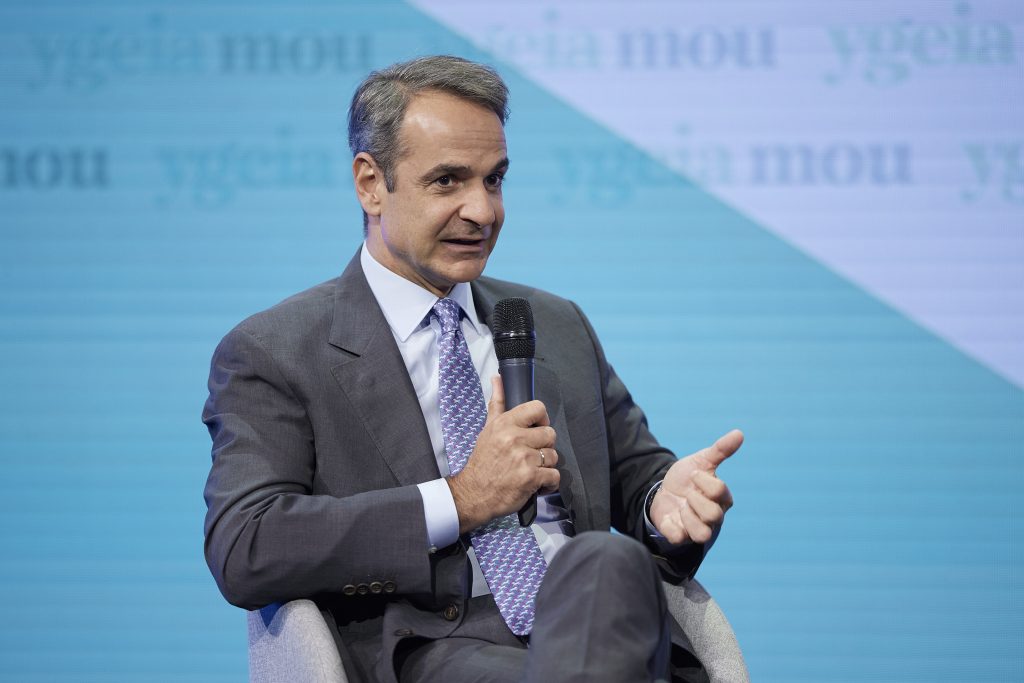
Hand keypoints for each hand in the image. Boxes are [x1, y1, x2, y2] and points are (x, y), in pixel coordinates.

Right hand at [447, 376, 559, 532]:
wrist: (473, 493)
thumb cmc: (482, 461)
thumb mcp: (487, 429)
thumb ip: (496, 403)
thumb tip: (498, 378)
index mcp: (505, 423)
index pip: (538, 408)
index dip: (542, 420)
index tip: (536, 430)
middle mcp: (515, 438)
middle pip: (550, 434)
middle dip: (544, 446)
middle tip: (531, 455)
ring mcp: (524, 459)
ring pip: (554, 456)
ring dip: (546, 465)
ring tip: (532, 470)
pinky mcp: (531, 478)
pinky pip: (554, 475)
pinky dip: (549, 482)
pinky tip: (537, 484)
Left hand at [649, 429, 741, 544]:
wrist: (664, 491)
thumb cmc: (688, 478)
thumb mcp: (701, 461)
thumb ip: (720, 450)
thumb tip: (739, 433)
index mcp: (722, 498)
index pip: (720, 491)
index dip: (702, 479)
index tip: (693, 474)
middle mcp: (713, 516)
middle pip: (714, 515)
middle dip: (695, 499)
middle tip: (687, 493)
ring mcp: (697, 528)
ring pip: (702, 534)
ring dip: (688, 516)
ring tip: (681, 506)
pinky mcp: (680, 536)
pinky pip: (680, 538)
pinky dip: (673, 526)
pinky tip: (671, 515)